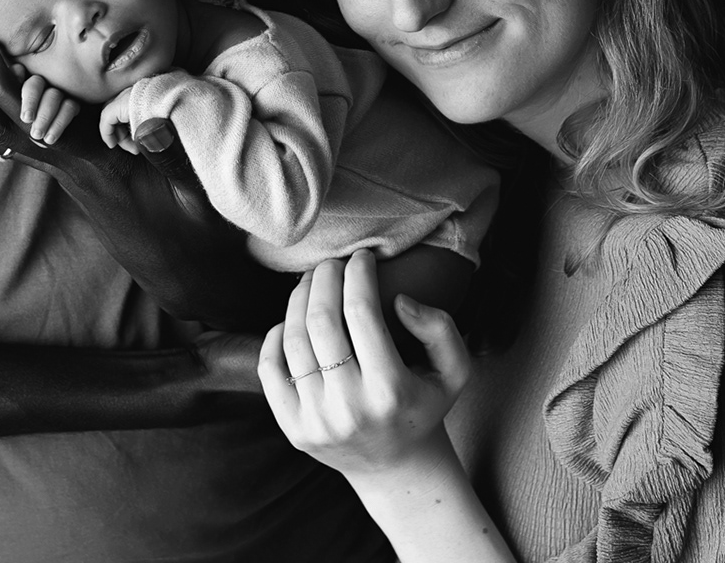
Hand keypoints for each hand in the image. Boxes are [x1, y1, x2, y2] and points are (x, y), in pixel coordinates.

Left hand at [0, 25, 291, 329]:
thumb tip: (150, 120)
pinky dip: (1, 106)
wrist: (188, 277)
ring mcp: (68, 173)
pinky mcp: (75, 172)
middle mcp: (69, 170)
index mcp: (93, 169)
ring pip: (3, 134)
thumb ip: (173, 155)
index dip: (4, 86)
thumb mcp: (197, 193)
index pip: (32, 127)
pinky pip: (23, 139)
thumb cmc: (196, 234)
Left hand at [258, 251, 470, 477]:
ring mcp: (316, 420)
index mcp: (390, 390)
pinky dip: (275, 336)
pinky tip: (291, 320)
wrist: (394, 467)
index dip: (358, 274)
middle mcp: (349, 407)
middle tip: (332, 263)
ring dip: (299, 299)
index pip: (361, 314)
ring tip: (312, 282)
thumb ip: (440, 329)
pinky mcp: (292, 428)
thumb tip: (400, 301)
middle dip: (324, 278)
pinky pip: (270, 369)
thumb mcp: (454, 371)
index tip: (362, 257)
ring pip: (293, 340)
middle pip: (322, 321)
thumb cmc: (423, 407)